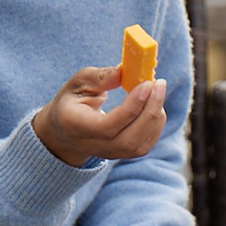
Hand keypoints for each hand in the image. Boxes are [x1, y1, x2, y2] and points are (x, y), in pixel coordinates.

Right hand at [33, 66, 166, 166]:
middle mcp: (92, 146)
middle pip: (128, 140)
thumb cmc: (73, 101)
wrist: (66, 130)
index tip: (147, 84)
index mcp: (75, 126)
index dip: (132, 107)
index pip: (108, 126)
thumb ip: (100, 77)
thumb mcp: (78, 83)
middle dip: (150, 111)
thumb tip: (123, 70)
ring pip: (139, 146)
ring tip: (157, 91)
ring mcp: (108, 154)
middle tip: (159, 84)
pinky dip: (156, 124)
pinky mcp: (123, 155)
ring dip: (155, 117)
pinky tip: (154, 104)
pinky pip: (145, 146)